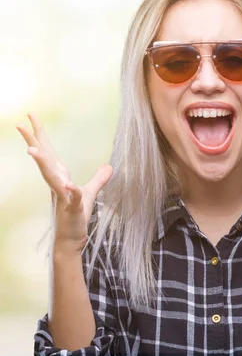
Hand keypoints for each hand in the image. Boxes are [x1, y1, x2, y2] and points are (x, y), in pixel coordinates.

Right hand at [16, 114, 112, 252]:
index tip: (31, 116)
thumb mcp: (90, 193)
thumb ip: (98, 179)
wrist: (72, 239)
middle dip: (33, 141)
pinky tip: (70, 185)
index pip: (48, 152)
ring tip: (31, 150)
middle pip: (44, 159)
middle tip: (20, 123)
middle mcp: (57, 184)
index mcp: (59, 177)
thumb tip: (108, 166)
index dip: (40, 134)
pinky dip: (72, 191)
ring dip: (42, 164)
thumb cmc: (76, 216)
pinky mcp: (72, 209)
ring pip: (51, 177)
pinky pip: (72, 198)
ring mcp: (63, 196)